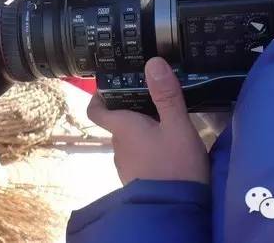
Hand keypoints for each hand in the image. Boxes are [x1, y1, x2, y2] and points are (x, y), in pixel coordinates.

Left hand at [87, 57, 208, 184]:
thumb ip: (166, 95)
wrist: (174, 211)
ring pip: (129, 140)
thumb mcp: (177, 125)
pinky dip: (148, 147)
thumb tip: (153, 62)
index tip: (111, 86)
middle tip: (154, 97)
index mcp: (122, 128)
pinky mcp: (137, 179)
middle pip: (117, 122)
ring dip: (142, 129)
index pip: (96, 110)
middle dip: (132, 109)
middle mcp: (118, 146)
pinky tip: (168, 146)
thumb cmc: (175, 165)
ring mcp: (126, 165)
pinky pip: (138, 156)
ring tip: (166, 120)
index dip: (98, 97)